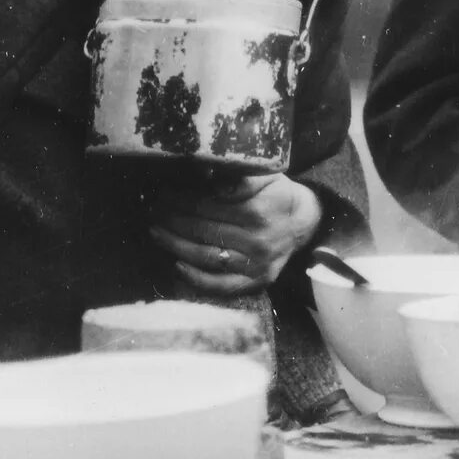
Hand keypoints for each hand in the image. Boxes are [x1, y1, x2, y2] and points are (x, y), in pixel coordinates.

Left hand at [149, 171, 324, 295]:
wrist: (305, 221)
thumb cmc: (277, 193)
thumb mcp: (264, 174)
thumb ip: (237, 174)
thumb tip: (203, 173)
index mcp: (256, 210)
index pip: (206, 205)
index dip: (179, 200)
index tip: (163, 194)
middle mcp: (257, 239)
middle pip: (203, 230)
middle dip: (172, 220)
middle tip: (153, 212)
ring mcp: (257, 263)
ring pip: (207, 256)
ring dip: (175, 245)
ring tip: (156, 233)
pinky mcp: (257, 280)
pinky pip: (222, 284)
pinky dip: (197, 278)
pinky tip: (177, 266)